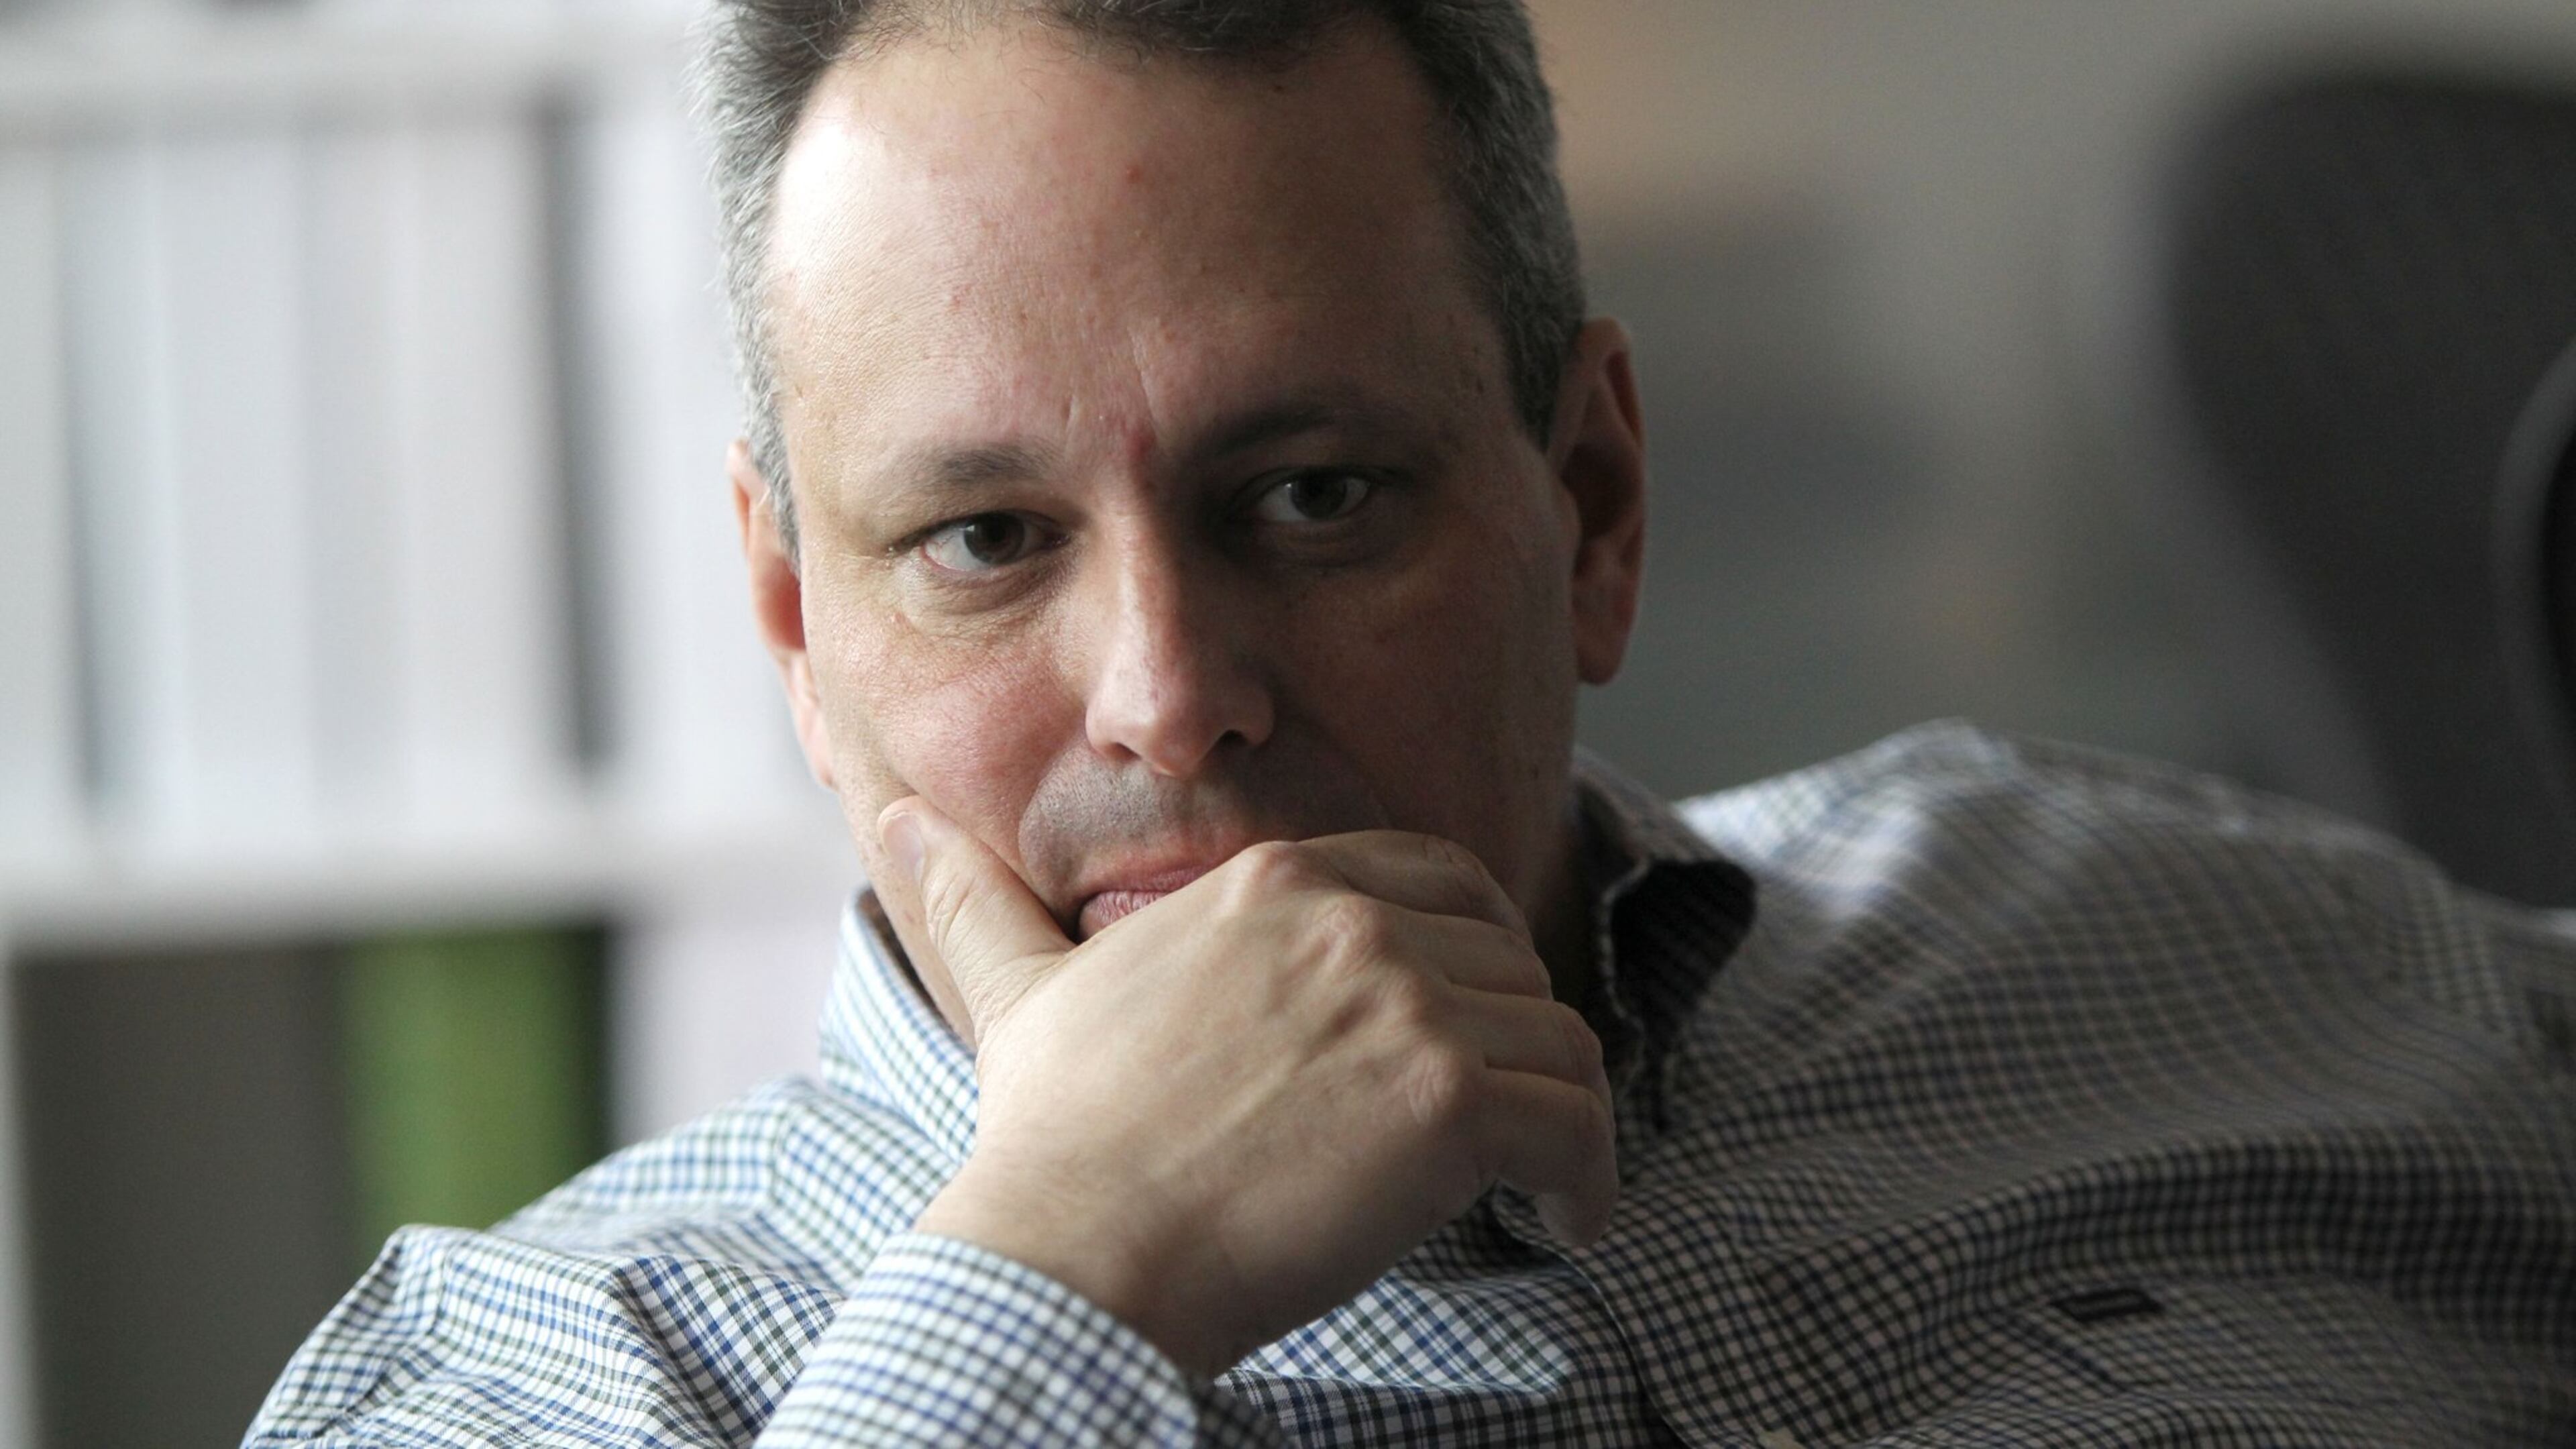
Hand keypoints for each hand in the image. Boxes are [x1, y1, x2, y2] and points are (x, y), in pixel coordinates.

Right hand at [875, 799, 1616, 1377]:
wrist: (1074, 1252)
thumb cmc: (1053, 1143)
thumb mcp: (1020, 998)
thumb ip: (980, 905)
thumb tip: (897, 824)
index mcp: (1273, 884)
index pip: (1441, 880)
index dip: (1473, 952)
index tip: (1467, 1027)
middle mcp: (1351, 922)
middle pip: (1509, 960)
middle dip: (1515, 1039)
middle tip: (1499, 1120)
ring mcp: (1404, 1005)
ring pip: (1560, 1039)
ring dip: (1559, 1114)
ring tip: (1535, 1181)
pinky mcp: (1448, 1101)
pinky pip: (1580, 1126)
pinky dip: (1589, 1181)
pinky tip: (1561, 1221)